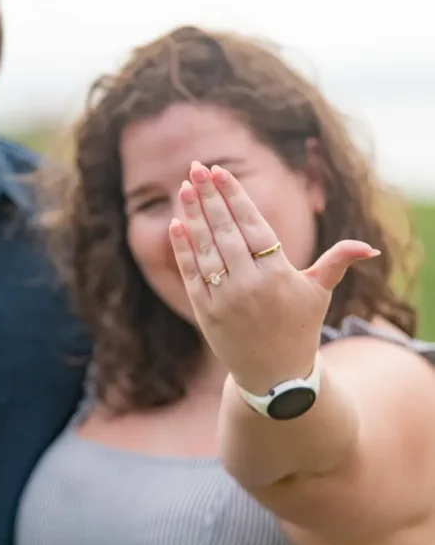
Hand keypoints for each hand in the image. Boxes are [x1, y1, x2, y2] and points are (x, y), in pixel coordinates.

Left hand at [169, 162, 378, 393]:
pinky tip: (175, 224)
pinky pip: (191, 275)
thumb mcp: (319, 293)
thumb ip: (337, 263)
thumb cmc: (300, 326)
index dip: (235, 197)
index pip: (252, 226)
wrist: (275, 376)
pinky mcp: (205, 313)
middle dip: (209, 197)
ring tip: (184, 188)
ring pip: (205, 250)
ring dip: (192, 217)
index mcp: (278, 274)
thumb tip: (368, 247)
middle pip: (225, 232)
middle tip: (196, 168)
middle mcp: (249, 285)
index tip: (219, 171)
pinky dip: (183, 250)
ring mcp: (224, 299)